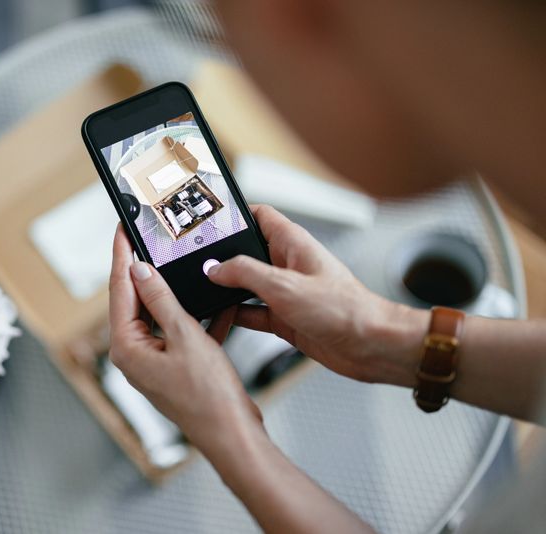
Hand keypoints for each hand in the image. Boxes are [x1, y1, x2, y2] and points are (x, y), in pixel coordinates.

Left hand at [108, 226, 261, 448]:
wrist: (233, 434)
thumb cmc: (207, 396)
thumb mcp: (184, 335)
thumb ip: (161, 299)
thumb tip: (140, 271)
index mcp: (127, 348)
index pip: (120, 291)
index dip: (122, 256)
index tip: (122, 230)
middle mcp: (135, 355)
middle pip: (136, 301)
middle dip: (144, 270)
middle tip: (147, 239)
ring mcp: (155, 362)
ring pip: (160, 315)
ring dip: (173, 292)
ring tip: (178, 262)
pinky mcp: (176, 367)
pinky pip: (181, 333)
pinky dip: (196, 317)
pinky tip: (213, 302)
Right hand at [208, 205, 427, 386]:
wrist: (370, 346)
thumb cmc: (343, 309)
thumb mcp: (285, 286)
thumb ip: (246, 274)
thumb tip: (216, 268)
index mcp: (292, 243)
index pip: (259, 216)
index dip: (235, 214)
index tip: (209, 219)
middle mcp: (287, 265)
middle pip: (247, 253)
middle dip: (223, 258)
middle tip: (197, 261)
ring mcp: (286, 292)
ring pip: (246, 286)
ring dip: (227, 290)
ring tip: (202, 290)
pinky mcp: (285, 318)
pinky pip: (252, 312)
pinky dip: (236, 315)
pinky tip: (220, 317)